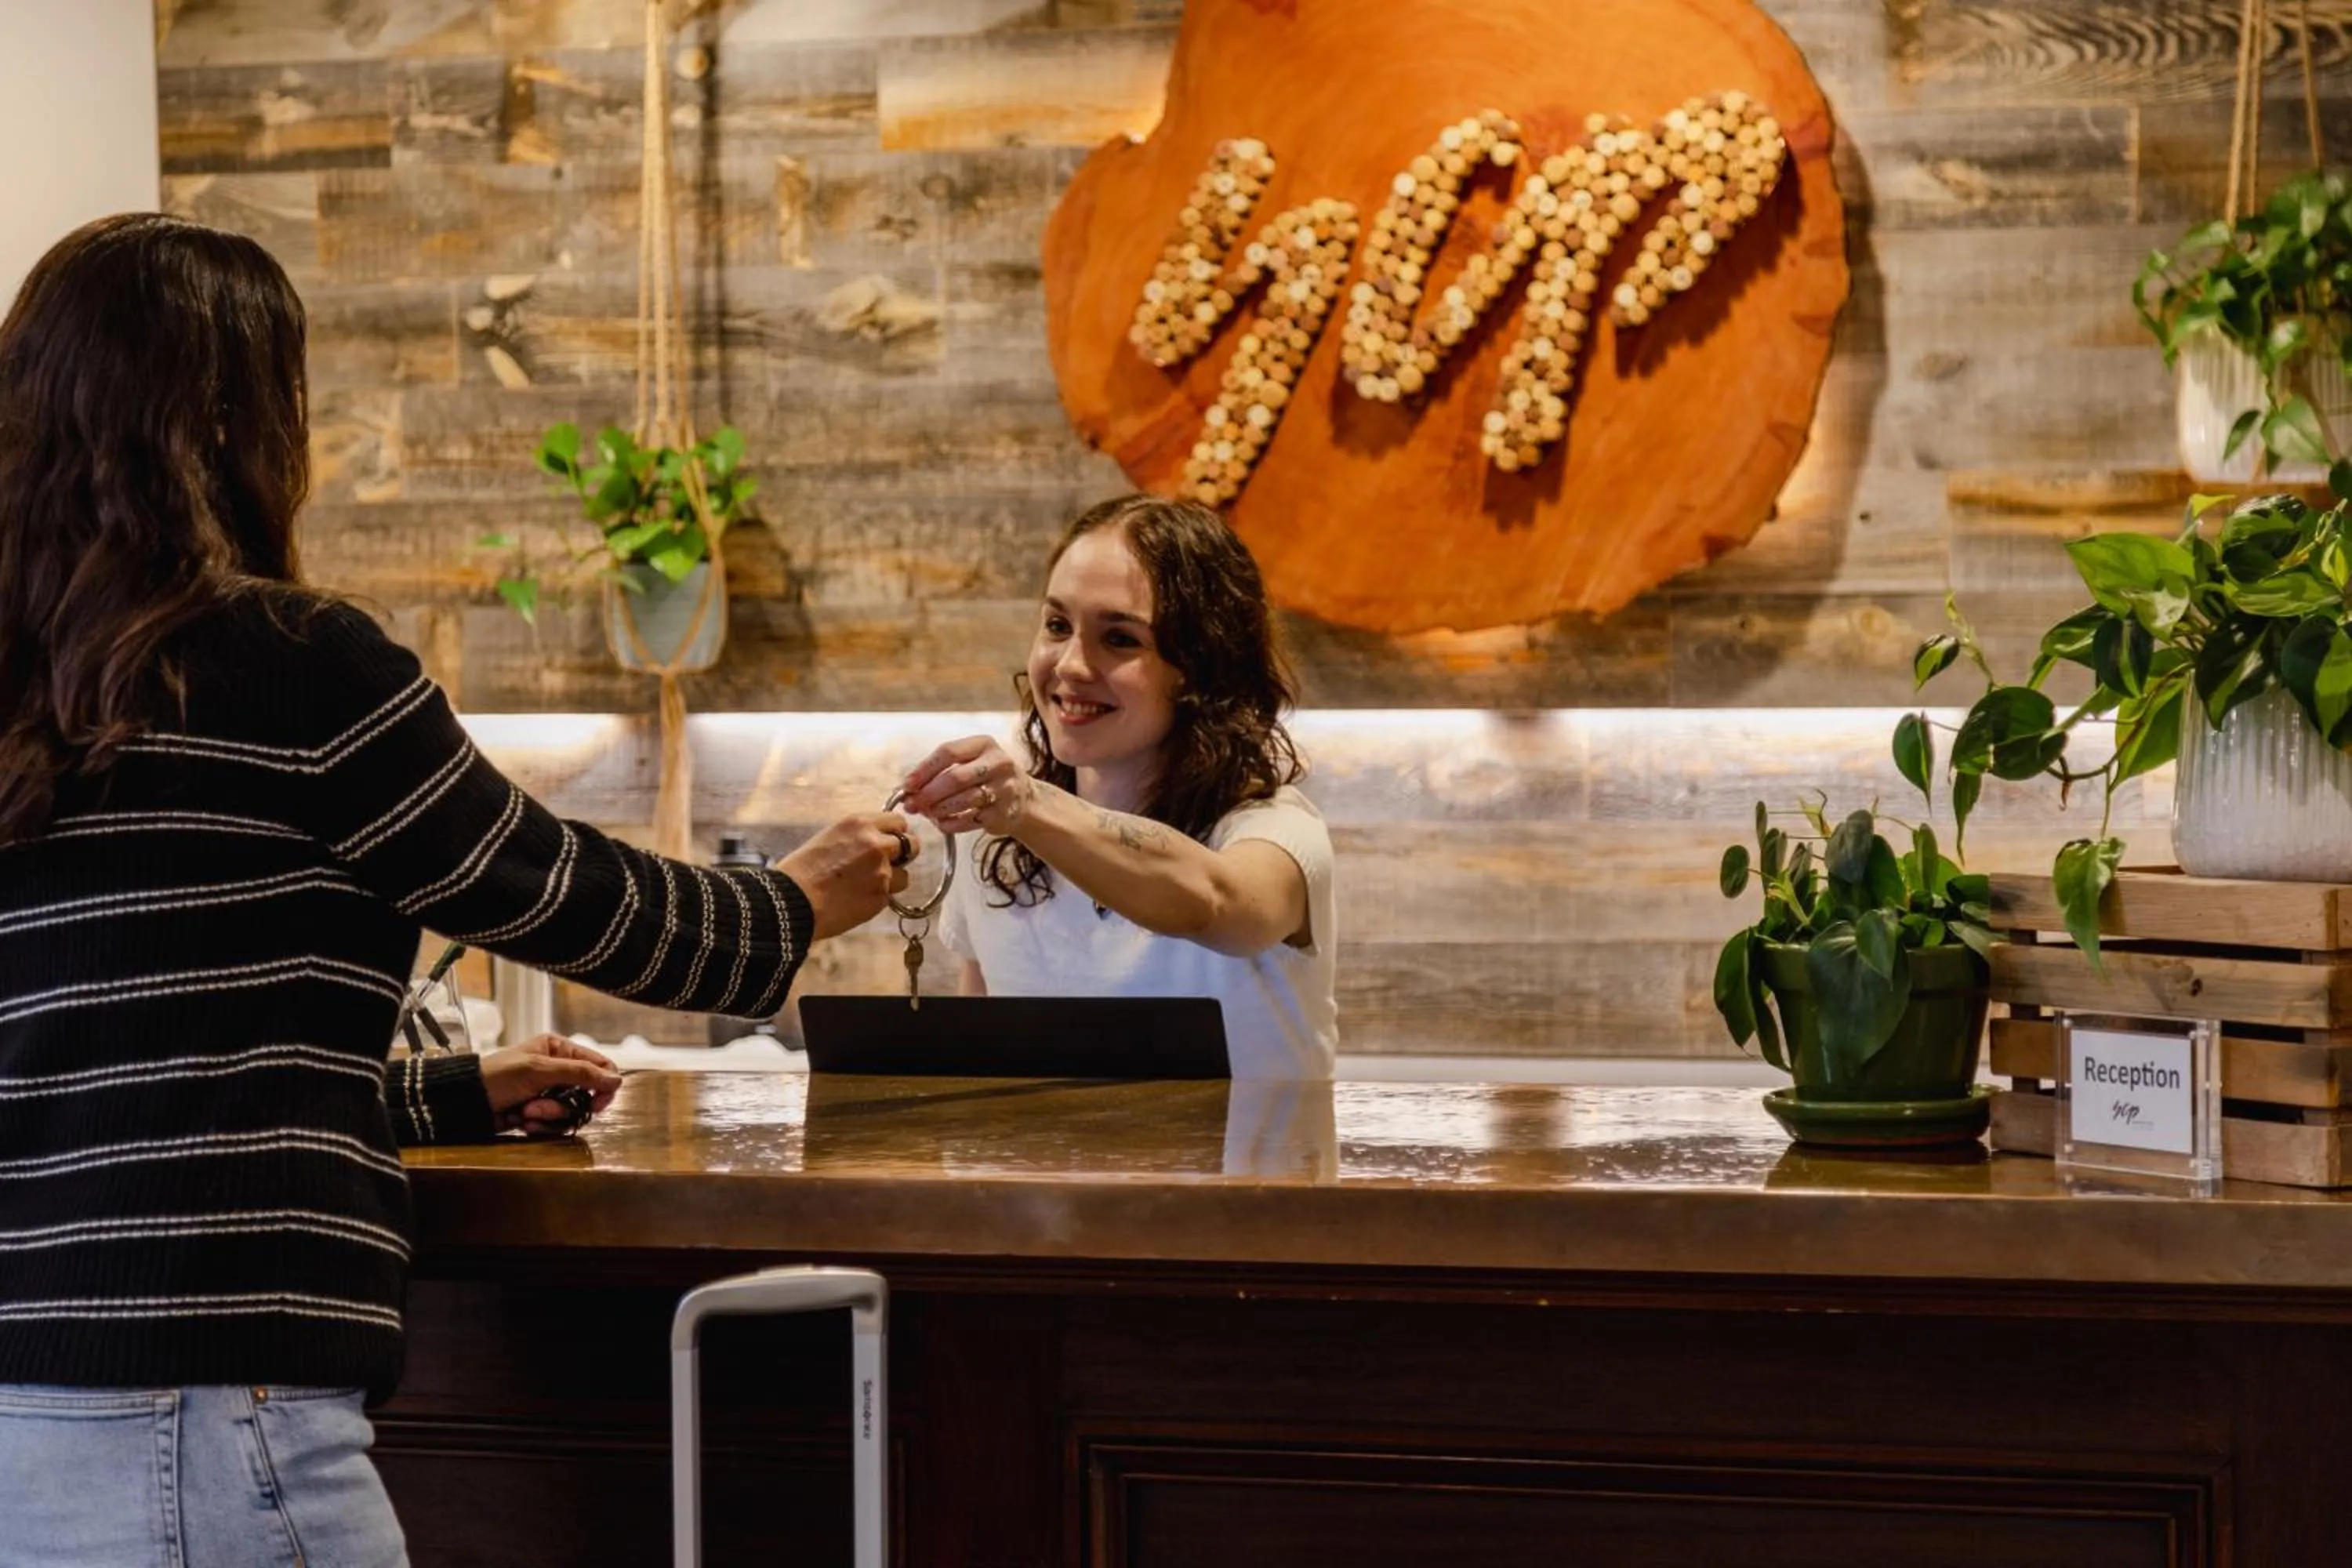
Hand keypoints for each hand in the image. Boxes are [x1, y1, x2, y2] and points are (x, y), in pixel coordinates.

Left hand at [481, 1035, 622, 1137]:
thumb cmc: (498, 1076)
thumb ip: (580, 1073)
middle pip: (587, 1094)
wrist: (465, 1102)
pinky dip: (541, 1126)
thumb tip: (617, 1080)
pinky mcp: (539, 1113)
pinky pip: (555, 1124)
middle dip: (565, 1105)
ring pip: (571, 1112)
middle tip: (545, 1108)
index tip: (597, 1103)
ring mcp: (548, 1093)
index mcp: (559, 1050)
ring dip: (550, 1116)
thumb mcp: (540, 1069)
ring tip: (527, 1113)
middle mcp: (557, 1070)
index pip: (599, 1066)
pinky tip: (523, 1122)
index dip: (603, 1086)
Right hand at [774, 812, 912, 939]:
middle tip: (887, 864)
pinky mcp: (881, 897)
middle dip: (902, 855)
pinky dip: (878, 898)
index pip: (897, 822)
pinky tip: (856, 900)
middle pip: (911, 845)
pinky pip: (890, 896)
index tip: (889, 842)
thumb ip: (859, 837)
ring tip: (865, 886)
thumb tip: (879, 841)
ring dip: (891, 880)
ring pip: (904, 875)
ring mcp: (882, 872)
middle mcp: (876, 844)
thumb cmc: (802, 870)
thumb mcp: (830, 837)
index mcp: (860, 823)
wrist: (791, 901)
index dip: (894, 834)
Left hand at [902, 736, 1032, 834]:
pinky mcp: (1005, 812)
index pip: (948, 752)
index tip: (907, 785)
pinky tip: (943, 823)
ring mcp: (1004, 788)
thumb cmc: (985, 778)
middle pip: (955, 778)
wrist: (1024, 799)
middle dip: (928, 793)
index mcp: (984, 744)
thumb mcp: (969, 762)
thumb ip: (939, 771)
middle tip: (912, 805)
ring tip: (928, 813)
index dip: (924, 769)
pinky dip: (951, 823)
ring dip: (939, 809)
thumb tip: (906, 790)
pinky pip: (970, 820)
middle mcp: (998, 763)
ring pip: (963, 800)